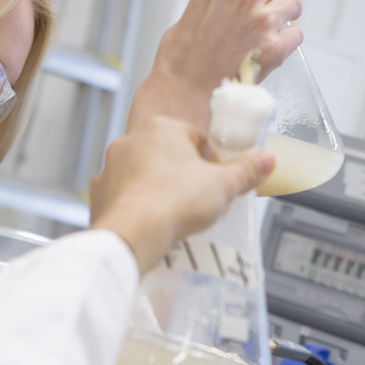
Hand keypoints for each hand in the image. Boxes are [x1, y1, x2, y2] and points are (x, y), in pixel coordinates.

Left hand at [90, 117, 274, 273]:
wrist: (132, 236)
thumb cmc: (175, 203)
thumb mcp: (223, 186)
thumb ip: (246, 170)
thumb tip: (266, 159)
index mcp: (162, 128)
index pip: (193, 137)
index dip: (208, 160)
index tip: (215, 179)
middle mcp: (131, 141)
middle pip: (166, 154)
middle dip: (181, 174)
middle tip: (197, 198)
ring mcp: (111, 167)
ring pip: (142, 175)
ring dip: (157, 189)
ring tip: (173, 214)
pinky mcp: (98, 194)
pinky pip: (123, 197)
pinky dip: (136, 208)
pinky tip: (150, 224)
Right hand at [128, 0, 303, 130]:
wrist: (183, 89)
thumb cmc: (182, 54)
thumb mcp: (196, 4)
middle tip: (271, 9)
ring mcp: (262, 20)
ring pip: (294, 5)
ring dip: (287, 15)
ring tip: (271, 29)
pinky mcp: (273, 48)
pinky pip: (296, 35)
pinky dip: (289, 41)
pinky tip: (272, 48)